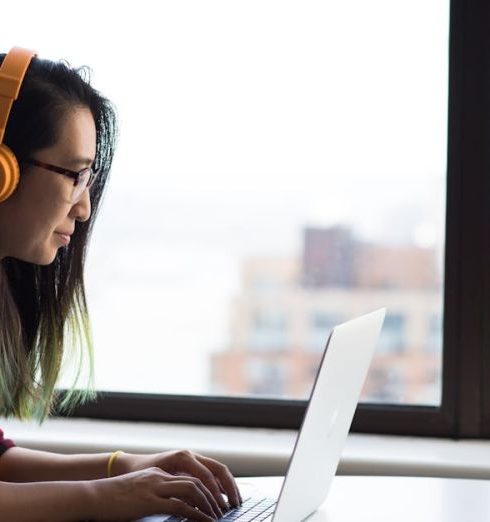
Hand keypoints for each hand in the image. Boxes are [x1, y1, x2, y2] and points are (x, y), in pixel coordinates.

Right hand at [92, 466, 221, 520]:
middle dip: (213, 496)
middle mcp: (160, 477)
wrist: (93, 496)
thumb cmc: (112, 499)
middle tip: (223, 509)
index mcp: (158, 474)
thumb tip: (171, 507)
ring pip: (192, 490)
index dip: (206, 488)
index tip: (217, 500)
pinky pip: (179, 506)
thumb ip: (155, 496)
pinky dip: (195, 514)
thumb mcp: (137, 493)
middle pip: (196, 481)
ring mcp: (155, 487)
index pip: (190, 477)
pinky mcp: (149, 501)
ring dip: (207, 504)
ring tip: (216, 517)